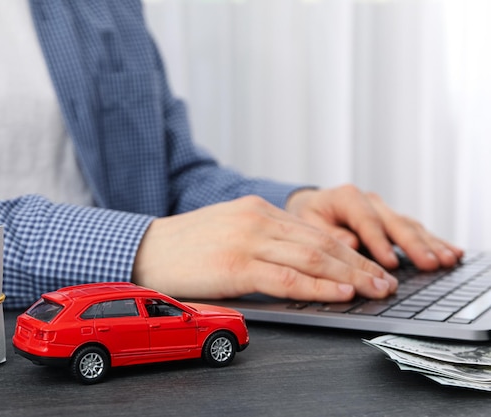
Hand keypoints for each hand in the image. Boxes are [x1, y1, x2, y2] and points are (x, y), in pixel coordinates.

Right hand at [132, 195, 397, 301]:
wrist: (145, 248)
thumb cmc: (185, 246)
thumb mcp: (228, 230)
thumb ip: (261, 239)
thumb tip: (297, 260)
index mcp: (257, 210)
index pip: (313, 231)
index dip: (348, 251)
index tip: (370, 266)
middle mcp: (257, 219)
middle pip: (321, 243)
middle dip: (359, 264)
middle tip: (387, 281)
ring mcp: (247, 240)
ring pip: (311, 258)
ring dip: (349, 276)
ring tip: (376, 290)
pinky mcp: (236, 264)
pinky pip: (286, 278)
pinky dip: (317, 287)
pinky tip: (339, 293)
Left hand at [285, 184, 463, 270]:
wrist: (313, 205)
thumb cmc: (308, 216)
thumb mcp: (306, 222)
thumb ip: (326, 232)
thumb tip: (350, 243)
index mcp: (346, 197)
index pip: (366, 221)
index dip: (379, 242)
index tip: (390, 263)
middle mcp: (369, 201)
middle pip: (395, 223)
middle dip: (413, 245)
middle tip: (429, 264)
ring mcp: (383, 209)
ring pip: (409, 226)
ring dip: (429, 244)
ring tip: (446, 261)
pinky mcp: (392, 220)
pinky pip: (415, 230)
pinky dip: (433, 242)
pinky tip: (451, 252)